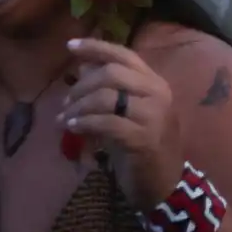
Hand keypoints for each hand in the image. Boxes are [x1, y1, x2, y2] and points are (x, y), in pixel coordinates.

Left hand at [61, 39, 183, 205]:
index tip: (70, 46)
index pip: (123, 54)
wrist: (166, 184)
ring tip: (65, 118)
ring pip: (106, 97)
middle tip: (65, 102)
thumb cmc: (144, 145)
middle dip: (82, 85)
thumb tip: (83, 65)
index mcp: (154, 82)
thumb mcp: (126, 111)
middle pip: (111, 73)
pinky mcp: (144, 138)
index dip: (95, 47)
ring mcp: (154, 115)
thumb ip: (109, 87)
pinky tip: (73, 128)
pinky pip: (106, 123)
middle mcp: (158, 93)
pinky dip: (85, 123)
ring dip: (78, 107)